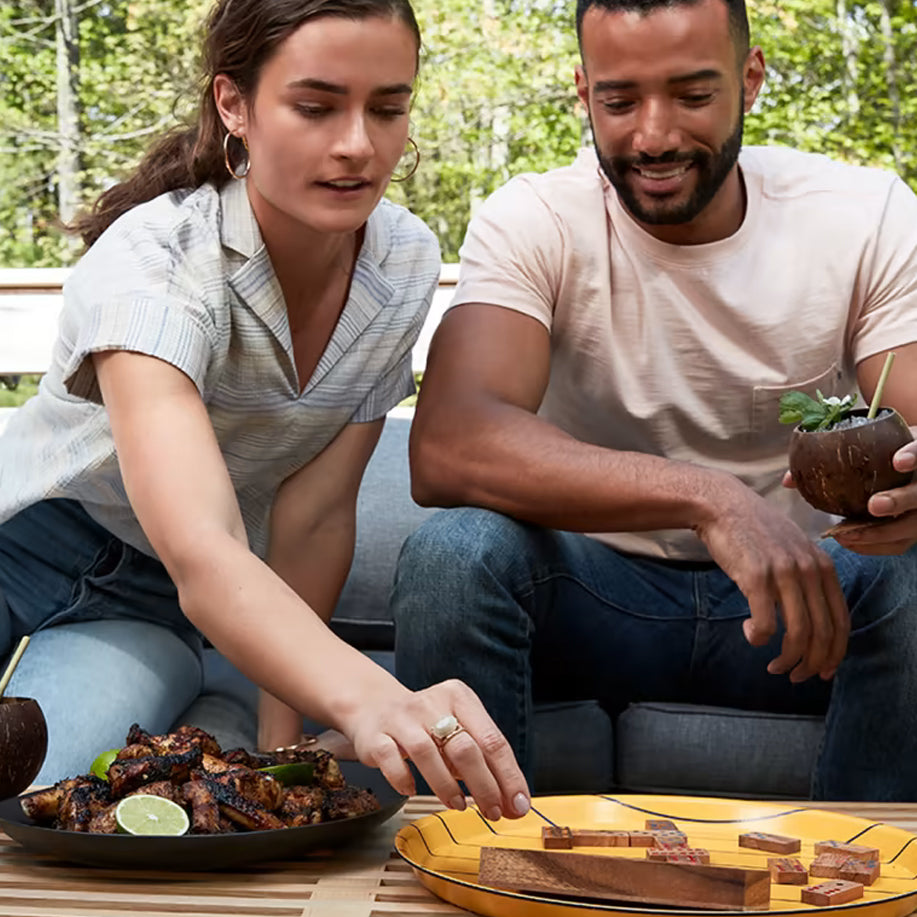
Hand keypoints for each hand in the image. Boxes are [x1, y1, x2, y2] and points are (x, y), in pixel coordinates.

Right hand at [339, 678, 530, 820]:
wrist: (374, 706)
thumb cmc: (426, 725)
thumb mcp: (458, 730)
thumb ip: (483, 762)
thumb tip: (511, 803)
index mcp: (459, 698)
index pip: (492, 739)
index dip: (508, 776)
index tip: (518, 804)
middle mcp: (431, 703)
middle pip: (464, 747)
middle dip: (484, 786)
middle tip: (493, 812)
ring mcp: (401, 718)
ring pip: (427, 753)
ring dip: (447, 786)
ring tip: (458, 806)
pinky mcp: (376, 736)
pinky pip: (391, 761)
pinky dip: (404, 780)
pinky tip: (413, 791)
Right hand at [695, 478, 848, 682]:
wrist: (721, 505)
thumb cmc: (753, 529)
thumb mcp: (793, 549)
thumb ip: (807, 577)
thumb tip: (810, 616)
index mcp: (822, 565)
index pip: (841, 621)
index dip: (834, 653)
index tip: (822, 670)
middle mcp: (809, 570)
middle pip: (822, 633)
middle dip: (812, 664)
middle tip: (796, 676)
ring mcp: (783, 573)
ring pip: (798, 634)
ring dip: (787, 659)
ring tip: (774, 666)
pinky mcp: (756, 578)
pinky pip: (766, 624)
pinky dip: (760, 639)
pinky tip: (750, 635)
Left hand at [823, 433, 916, 554]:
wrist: (898, 466)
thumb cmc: (875, 456)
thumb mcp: (861, 447)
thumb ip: (826, 458)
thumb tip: (787, 480)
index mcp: (915, 452)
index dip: (913, 455)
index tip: (898, 462)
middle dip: (900, 500)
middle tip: (875, 505)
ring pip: (913, 526)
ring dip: (882, 532)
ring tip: (849, 534)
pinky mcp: (915, 530)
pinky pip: (901, 543)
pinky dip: (875, 545)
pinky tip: (848, 542)